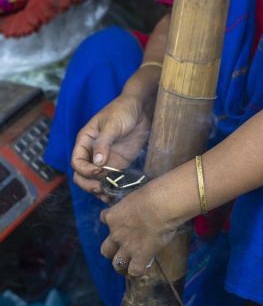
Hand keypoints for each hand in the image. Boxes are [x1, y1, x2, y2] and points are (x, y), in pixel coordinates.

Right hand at [71, 70, 157, 200]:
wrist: (142, 108)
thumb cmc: (123, 109)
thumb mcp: (112, 123)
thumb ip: (103, 143)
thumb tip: (96, 163)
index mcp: (85, 140)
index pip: (77, 162)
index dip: (85, 170)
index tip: (98, 171)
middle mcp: (92, 152)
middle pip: (82, 175)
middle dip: (89, 185)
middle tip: (102, 189)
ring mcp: (106, 159)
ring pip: (95, 181)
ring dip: (100, 190)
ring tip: (109, 197)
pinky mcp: (119, 163)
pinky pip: (111, 180)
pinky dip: (112, 188)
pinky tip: (117, 195)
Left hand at [100, 175, 176, 276]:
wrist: (162, 204)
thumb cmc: (153, 194)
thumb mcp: (136, 197)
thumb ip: (133, 207)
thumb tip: (142, 210)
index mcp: (113, 216)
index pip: (104, 219)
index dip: (113, 221)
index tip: (122, 220)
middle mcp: (116, 234)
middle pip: (105, 250)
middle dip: (112, 251)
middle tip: (122, 249)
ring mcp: (127, 247)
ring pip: (117, 265)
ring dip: (122, 266)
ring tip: (129, 266)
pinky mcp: (140, 256)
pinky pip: (135, 271)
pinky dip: (138, 270)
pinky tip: (144, 266)